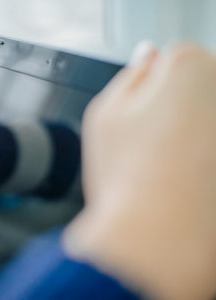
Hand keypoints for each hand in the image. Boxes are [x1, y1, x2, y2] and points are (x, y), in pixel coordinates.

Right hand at [63, 44, 215, 298]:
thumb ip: (131, 75)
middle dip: (176, 103)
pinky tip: (184, 178)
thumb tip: (148, 57)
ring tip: (166, 162)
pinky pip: (211, 146)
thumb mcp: (104, 114)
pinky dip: (202, 157)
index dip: (152, 84)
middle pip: (199, 85)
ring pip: (208, 117)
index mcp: (190, 69)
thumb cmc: (126, 181)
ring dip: (193, 130)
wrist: (151, 240)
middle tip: (150, 136)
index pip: (175, 57)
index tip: (144, 107)